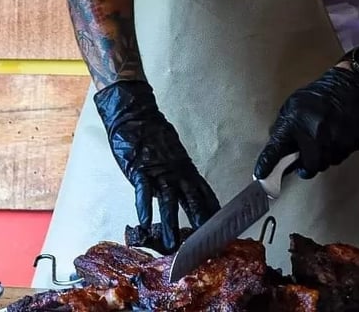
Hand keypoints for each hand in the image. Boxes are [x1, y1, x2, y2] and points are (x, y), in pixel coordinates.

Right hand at [94, 80, 219, 252]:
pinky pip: (142, 191)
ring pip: (167, 201)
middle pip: (191, 200)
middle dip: (199, 222)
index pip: (204, 193)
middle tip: (206, 243)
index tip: (223, 228)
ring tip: (171, 243)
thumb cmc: (153, 134)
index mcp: (185, 169)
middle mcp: (175, 173)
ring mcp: (157, 172)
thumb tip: (188, 188)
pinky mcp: (139, 170)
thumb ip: (180, 171)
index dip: (213, 211)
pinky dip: (144, 206)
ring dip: (169, 223)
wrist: (135, 115)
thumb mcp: (173, 153)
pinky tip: (145, 222)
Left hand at [254, 63, 358, 180]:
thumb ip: (284, 126)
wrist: (347, 89)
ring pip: (322, 165)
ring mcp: (332, 143)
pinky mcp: (348, 146)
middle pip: (307, 168)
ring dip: (318, 159)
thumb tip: (279, 144)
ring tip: (318, 144)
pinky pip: (336, 159)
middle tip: (302, 161)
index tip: (260, 175)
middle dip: (303, 166)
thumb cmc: (317, 95)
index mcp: (295, 124)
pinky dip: (331, 154)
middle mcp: (313, 136)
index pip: (276, 149)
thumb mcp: (292, 105)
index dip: (266, 164)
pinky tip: (331, 139)